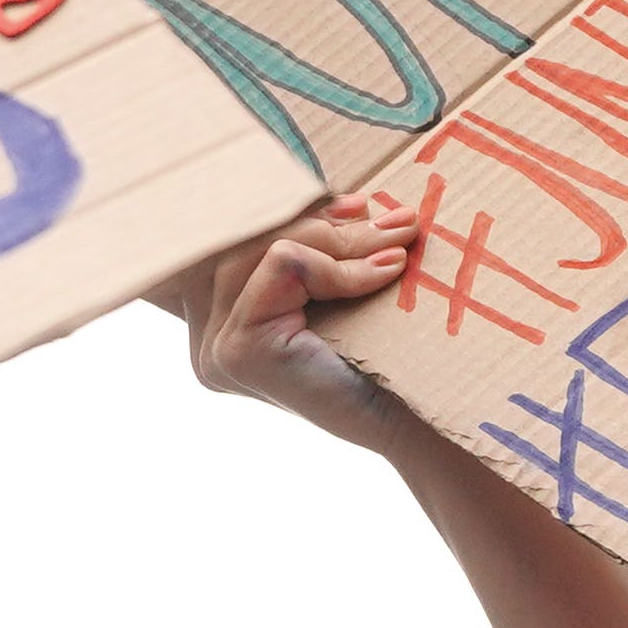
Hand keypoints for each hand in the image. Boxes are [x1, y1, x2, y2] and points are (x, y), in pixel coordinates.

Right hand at [164, 196, 422, 445]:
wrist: (418, 427)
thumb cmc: (390, 369)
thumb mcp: (345, 299)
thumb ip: (325, 255)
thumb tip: (353, 200)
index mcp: (228, 331)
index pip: (247, 246)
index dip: (298, 218)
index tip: (357, 207)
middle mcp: (209, 343)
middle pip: (255, 240)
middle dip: (330, 224)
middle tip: (398, 221)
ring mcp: (216, 350)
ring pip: (269, 245)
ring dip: (342, 242)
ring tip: (399, 247)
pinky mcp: (238, 350)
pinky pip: (283, 263)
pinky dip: (340, 265)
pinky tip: (386, 274)